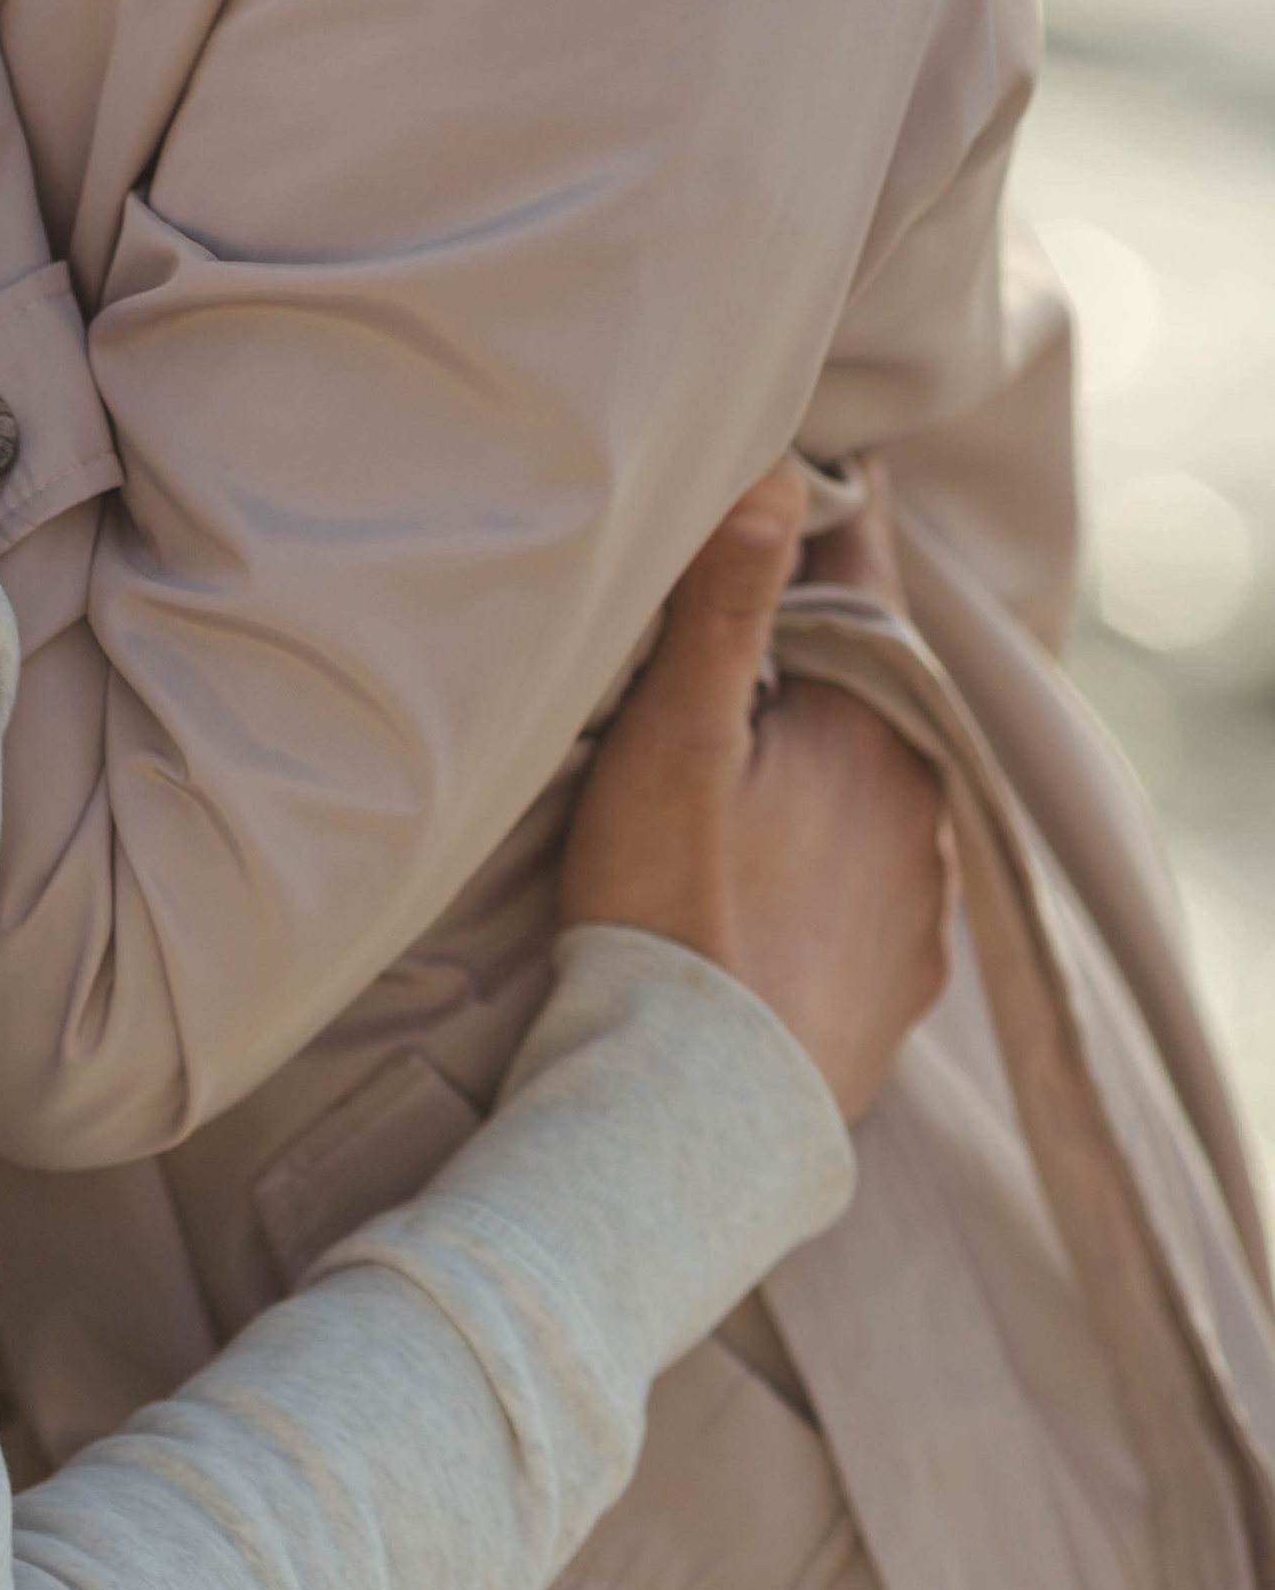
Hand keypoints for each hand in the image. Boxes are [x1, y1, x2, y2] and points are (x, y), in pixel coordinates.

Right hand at [561, 462, 951, 1121]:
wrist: (691, 1118)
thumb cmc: (667, 910)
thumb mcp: (677, 737)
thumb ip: (725, 604)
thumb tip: (777, 477)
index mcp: (874, 734)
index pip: (867, 589)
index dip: (835, 525)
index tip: (828, 471)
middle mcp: (921, 811)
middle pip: (876, 689)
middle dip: (827, 643)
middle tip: (767, 596)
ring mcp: (918, 907)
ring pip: (883, 788)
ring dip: (834, 755)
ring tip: (764, 741)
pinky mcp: (899, 987)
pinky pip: (880, 882)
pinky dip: (838, 852)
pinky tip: (787, 865)